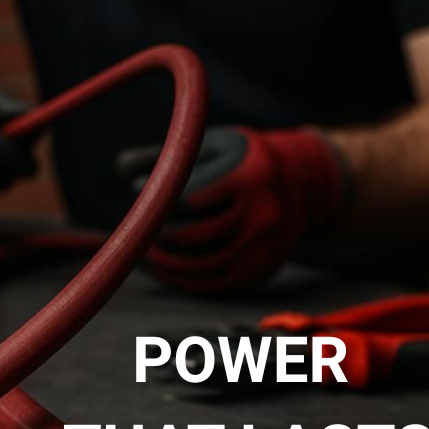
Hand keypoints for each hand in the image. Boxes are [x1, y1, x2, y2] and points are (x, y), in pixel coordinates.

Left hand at [117, 127, 346, 292]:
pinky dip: (185, 281)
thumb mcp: (213, 143)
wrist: (309, 181)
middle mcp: (262, 213)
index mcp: (248, 176)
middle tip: (139, 226)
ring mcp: (265, 245)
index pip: (188, 199)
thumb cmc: (246, 158)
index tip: (138, 193)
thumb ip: (168, 154)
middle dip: (157, 233)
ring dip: (165, 263)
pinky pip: (217, 284)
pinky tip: (164, 269)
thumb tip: (120, 169)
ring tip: (143, 251)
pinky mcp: (263, 268)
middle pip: (193, 235)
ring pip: (202, 265)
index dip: (157, 200)